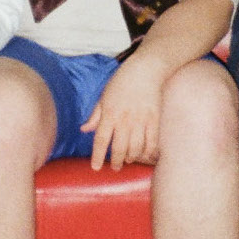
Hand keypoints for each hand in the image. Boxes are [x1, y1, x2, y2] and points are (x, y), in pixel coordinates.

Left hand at [80, 51, 171, 170]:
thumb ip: (95, 115)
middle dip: (116, 162)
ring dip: (131, 158)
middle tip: (115, 167)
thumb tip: (84, 129)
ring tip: (128, 160)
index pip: (101, 140)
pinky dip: (148, 152)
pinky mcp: (154, 120)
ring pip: (135, 148)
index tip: (96, 167)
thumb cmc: (122, 82)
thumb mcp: (104, 96)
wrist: (145, 71)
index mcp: (109, 114)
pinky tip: (144, 155)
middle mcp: (124, 120)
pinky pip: (151, 142)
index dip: (98, 156)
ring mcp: (141, 121)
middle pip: (119, 148)